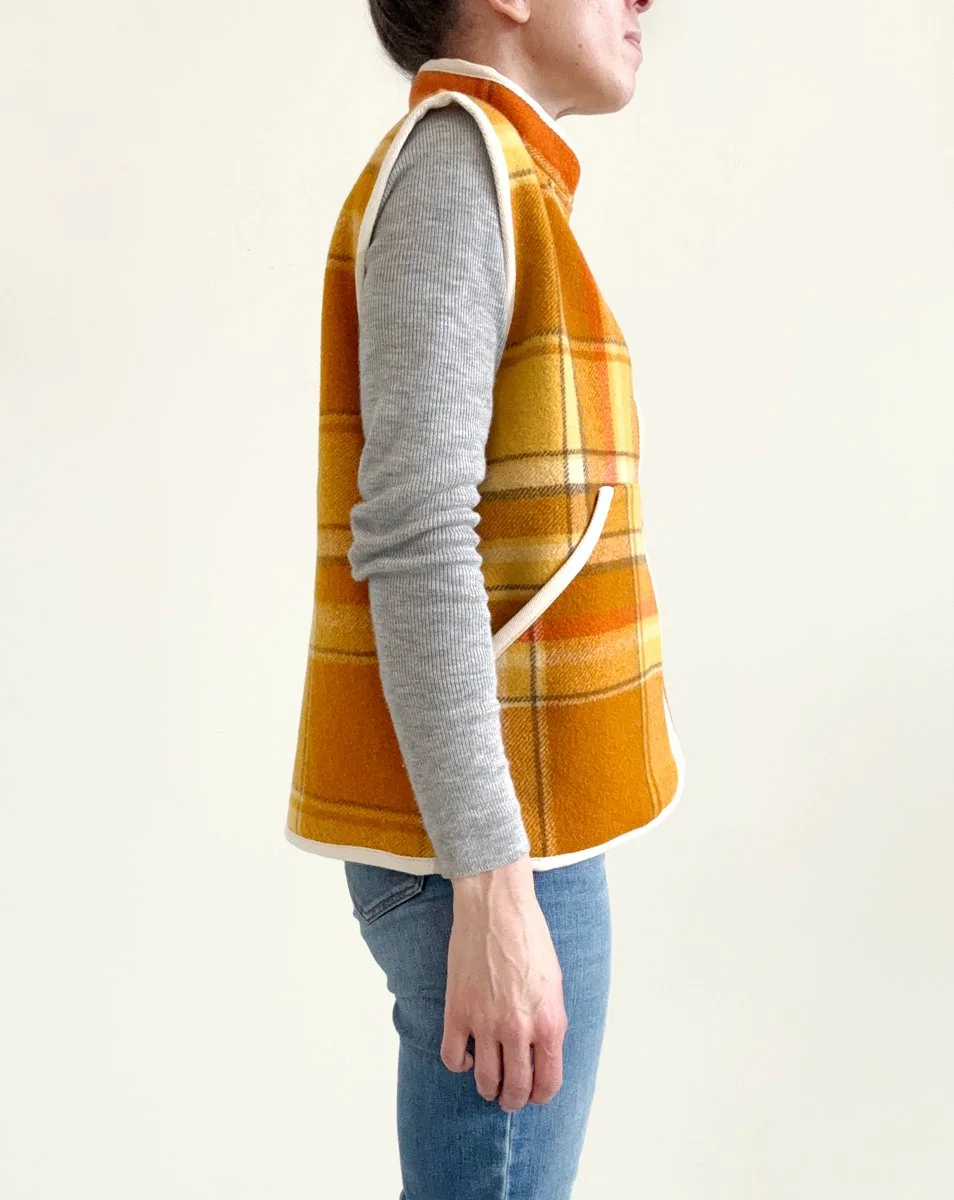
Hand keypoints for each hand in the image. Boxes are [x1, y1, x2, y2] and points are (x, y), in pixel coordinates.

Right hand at [440, 855, 567, 1111]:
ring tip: (489, 1082)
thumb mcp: (555, 985)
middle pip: (515, 1089)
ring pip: (485, 1081)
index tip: (534, 1095)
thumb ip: (549, 1023)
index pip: (548, 1083)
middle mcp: (518, 1029)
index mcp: (549, 1023)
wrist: (497, 907)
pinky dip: (460, 1064)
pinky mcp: (457, 1011)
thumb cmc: (530, 938)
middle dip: (513, 1099)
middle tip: (509, 1097)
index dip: (540, 1096)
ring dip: (488, 1088)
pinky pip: (453, 1057)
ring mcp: (485, 1022)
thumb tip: (541, 1054)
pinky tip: (468, 1055)